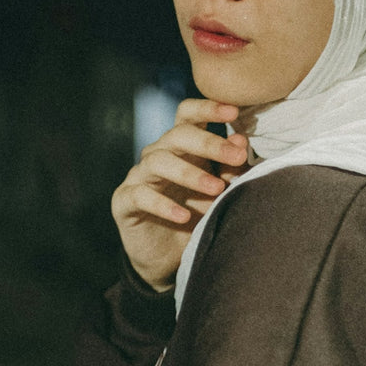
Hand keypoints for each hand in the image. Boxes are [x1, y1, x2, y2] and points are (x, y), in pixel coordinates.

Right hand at [112, 98, 248, 290]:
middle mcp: (158, 154)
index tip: (234, 111)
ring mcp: (139, 176)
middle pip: (177, 135)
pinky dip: (163, 205)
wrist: (168, 258)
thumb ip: (230, 169)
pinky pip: (140, 195)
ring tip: (217, 190)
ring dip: (190, 174)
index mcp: (181, 147)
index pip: (188, 115)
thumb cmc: (197, 218)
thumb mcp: (220, 193)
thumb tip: (241, 142)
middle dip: (209, 143)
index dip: (208, 108)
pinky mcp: (124, 201)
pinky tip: (183, 216)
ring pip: (159, 161)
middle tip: (236, 157)